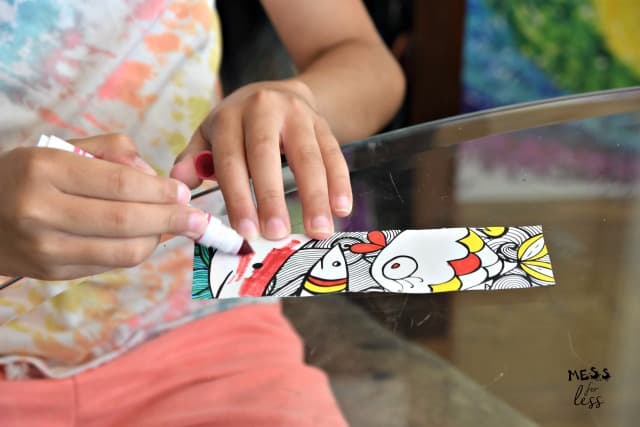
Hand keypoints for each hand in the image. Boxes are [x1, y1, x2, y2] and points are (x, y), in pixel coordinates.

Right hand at [0, 134, 208, 279]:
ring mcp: (45, 249)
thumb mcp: (60, 147)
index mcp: (44, 169)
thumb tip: (154, 176)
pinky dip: (134, 251)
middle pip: (127, 222)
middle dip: (172, 220)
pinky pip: (108, 265)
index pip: (121, 184)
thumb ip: (112, 151)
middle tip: (199, 219)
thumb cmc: (25, 175)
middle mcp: (42, 211)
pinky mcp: (50, 273)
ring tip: (172, 226)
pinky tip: (144, 237)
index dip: (161, 191)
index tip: (184, 193)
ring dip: (157, 239)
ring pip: (123, 252)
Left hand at [171, 79, 351, 239]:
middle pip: (267, 156)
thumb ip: (194, 159)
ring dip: (315, 195)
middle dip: (272, 197)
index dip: (238, 197)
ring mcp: (298, 114)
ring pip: (308, 156)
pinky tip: (342, 209)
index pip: (231, 160)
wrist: (280, 92)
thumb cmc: (240, 124)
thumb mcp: (212, 134)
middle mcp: (264, 109)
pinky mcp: (323, 123)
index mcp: (231, 116)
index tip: (245, 232)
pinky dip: (339, 182)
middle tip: (277, 234)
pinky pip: (334, 154)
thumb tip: (177, 186)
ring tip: (318, 230)